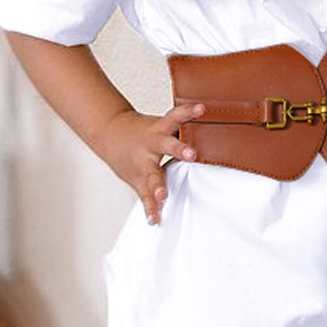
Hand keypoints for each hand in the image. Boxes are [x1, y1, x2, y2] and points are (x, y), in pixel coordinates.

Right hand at [91, 102, 206, 224]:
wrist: (108, 132)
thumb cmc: (143, 131)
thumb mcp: (161, 125)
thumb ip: (182, 129)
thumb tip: (218, 129)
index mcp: (159, 129)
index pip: (175, 116)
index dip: (188, 112)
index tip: (202, 108)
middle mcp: (151, 145)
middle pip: (165, 145)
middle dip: (179, 150)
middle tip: (192, 154)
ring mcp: (143, 163)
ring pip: (152, 175)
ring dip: (157, 186)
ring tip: (163, 196)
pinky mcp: (136, 179)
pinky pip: (144, 195)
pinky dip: (150, 207)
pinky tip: (155, 219)